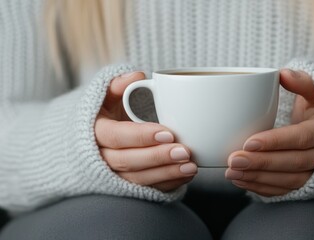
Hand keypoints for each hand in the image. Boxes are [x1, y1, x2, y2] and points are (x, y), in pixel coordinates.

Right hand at [95, 72, 197, 191]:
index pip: (116, 136)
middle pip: (127, 161)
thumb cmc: (107, 112)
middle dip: (157, 157)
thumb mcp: (106, 96)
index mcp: (96, 131)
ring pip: (137, 179)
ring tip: (191, 166)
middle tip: (184, 151)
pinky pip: (146, 189)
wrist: (94, 138)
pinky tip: (186, 175)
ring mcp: (112, 175)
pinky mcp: (126, 186)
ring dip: (166, 174)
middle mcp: (101, 157)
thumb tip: (137, 76)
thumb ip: (118, 85)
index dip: (141, 136)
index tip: (168, 132)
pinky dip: (167, 184)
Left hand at [225, 69, 313, 196]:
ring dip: (258, 178)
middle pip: (293, 163)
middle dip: (262, 163)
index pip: (301, 138)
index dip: (275, 142)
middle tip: (233, 160)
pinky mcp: (306, 184)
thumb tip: (283, 74)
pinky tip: (241, 181)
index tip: (248, 142)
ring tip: (231, 172)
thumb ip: (302, 81)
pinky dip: (262, 188)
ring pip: (289, 181)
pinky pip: (285, 190)